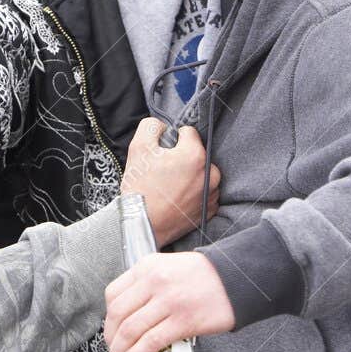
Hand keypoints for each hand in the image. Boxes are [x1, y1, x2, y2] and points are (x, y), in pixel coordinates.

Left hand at [103, 252, 234, 351]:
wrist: (238, 277)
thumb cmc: (206, 275)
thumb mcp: (169, 266)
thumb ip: (147, 284)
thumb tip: (131, 312)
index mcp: (148, 267)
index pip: (114, 293)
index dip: (108, 317)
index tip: (111, 330)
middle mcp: (154, 281)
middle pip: (119, 314)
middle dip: (111, 337)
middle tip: (112, 350)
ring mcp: (169, 301)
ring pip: (131, 330)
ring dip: (120, 351)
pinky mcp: (183, 321)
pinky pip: (151, 342)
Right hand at [119, 118, 219, 245]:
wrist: (143, 225)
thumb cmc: (141, 188)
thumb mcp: (138, 147)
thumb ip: (151, 126)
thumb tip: (163, 127)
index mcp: (196, 155)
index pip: (188, 132)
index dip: (172, 140)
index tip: (162, 154)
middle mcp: (211, 173)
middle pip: (197, 154)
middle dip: (183, 158)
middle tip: (164, 172)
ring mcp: (212, 194)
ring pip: (202, 173)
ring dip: (190, 175)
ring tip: (170, 187)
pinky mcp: (210, 210)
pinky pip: (204, 192)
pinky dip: (193, 193)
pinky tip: (177, 198)